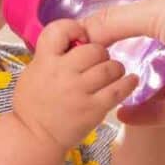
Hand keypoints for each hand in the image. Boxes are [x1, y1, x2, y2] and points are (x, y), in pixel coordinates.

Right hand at [12, 19, 137, 150]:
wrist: (33, 136)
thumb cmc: (33, 103)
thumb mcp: (34, 70)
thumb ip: (53, 54)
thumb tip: (78, 39)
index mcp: (44, 60)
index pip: (60, 29)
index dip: (75, 28)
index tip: (81, 37)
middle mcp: (62, 72)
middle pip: (94, 49)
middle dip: (100, 52)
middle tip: (99, 61)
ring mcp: (79, 91)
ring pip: (110, 67)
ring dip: (115, 68)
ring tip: (112, 72)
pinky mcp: (93, 109)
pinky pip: (118, 90)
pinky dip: (128, 83)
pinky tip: (130, 80)